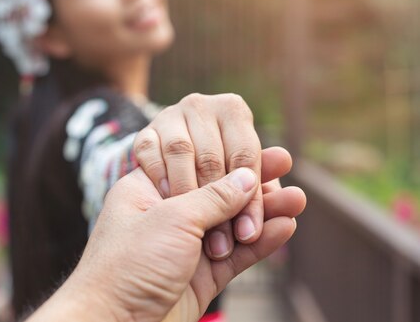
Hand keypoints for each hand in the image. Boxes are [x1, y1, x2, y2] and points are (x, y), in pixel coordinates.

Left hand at [28, 152, 305, 321]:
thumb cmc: (128, 264)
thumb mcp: (172, 219)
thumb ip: (213, 197)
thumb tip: (247, 177)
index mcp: (148, 190)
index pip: (193, 165)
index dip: (226, 158)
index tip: (258, 147)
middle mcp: (167, 216)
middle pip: (216, 194)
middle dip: (252, 182)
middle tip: (284, 165)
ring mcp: (184, 248)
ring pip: (230, 225)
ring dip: (263, 212)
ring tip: (296, 199)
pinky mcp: (199, 278)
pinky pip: (235, 256)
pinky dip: (260, 243)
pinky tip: (284, 228)